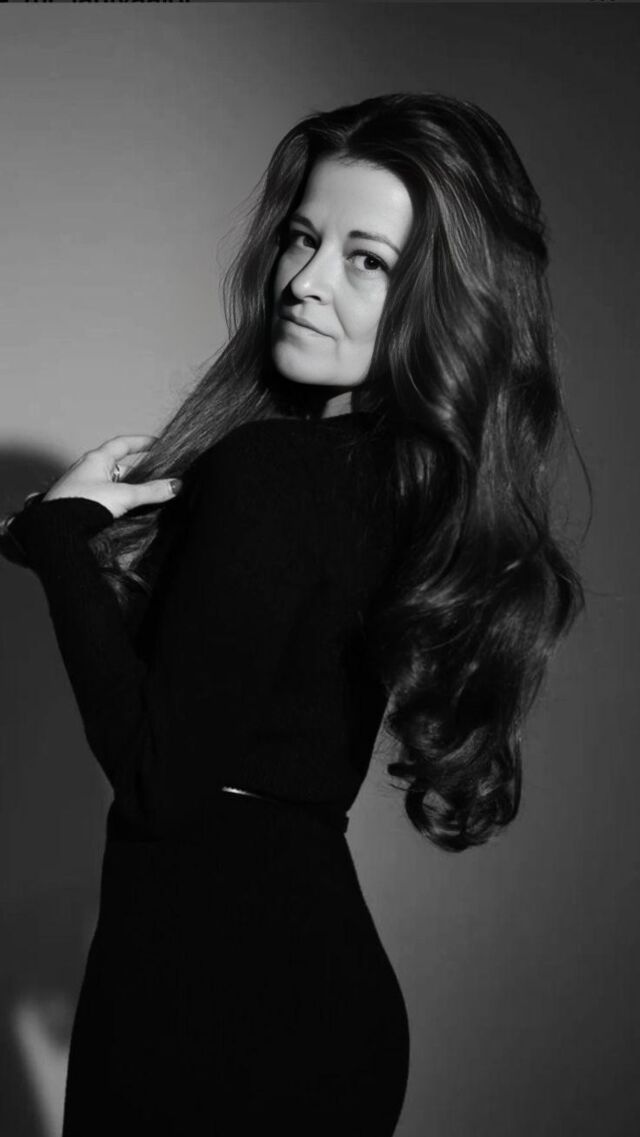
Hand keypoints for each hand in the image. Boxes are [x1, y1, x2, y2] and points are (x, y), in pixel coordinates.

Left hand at [42, 434, 181, 520]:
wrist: (56, 529)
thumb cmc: (84, 504)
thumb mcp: (124, 495)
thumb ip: (151, 491)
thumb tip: (175, 485)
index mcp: (96, 459)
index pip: (122, 443)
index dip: (141, 442)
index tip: (157, 443)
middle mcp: (87, 469)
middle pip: (119, 466)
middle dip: (139, 474)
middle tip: (157, 482)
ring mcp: (82, 487)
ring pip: (112, 484)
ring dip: (128, 491)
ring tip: (146, 501)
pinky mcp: (79, 504)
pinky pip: (104, 497)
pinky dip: (117, 502)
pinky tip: (127, 513)